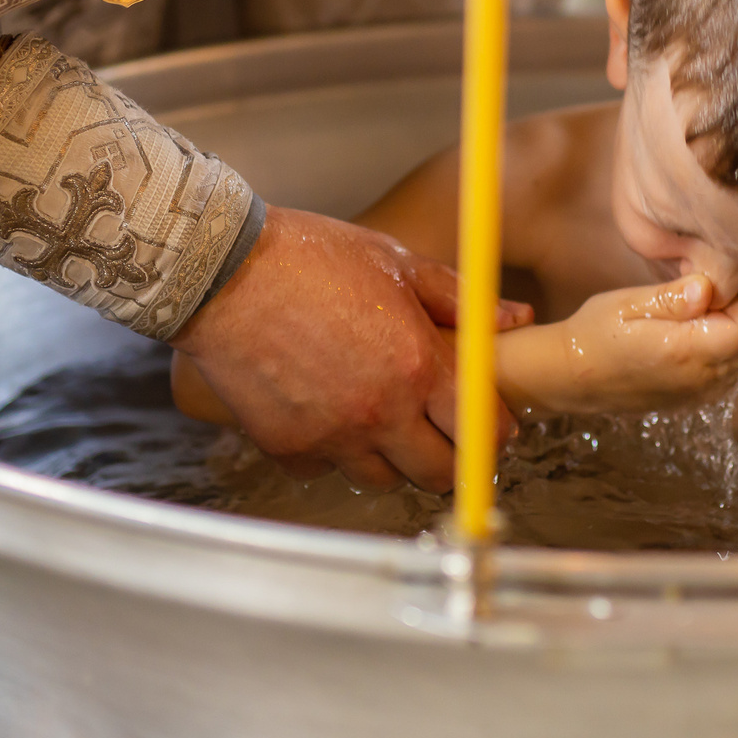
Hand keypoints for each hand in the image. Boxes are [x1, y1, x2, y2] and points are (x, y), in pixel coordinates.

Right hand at [171, 207, 529, 489]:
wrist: (221, 273)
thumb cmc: (310, 258)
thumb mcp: (396, 263)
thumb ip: (459, 298)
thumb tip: (516, 317)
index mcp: (416, 366)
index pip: (481, 431)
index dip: (492, 432)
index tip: (489, 424)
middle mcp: (379, 412)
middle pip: (439, 473)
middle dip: (450, 457)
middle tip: (442, 433)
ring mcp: (331, 437)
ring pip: (383, 479)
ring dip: (391, 457)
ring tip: (382, 419)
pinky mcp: (287, 448)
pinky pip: (325, 470)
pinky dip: (332, 453)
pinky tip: (327, 414)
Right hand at [519, 275, 737, 414]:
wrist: (572, 376)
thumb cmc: (595, 332)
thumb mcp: (628, 303)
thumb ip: (672, 298)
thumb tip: (708, 287)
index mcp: (685, 352)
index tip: (710, 289)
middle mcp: (700, 379)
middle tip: (707, 300)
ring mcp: (699, 394)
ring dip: (735, 335)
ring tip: (697, 317)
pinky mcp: (693, 400)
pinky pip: (729, 374)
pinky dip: (724, 353)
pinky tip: (693, 337)